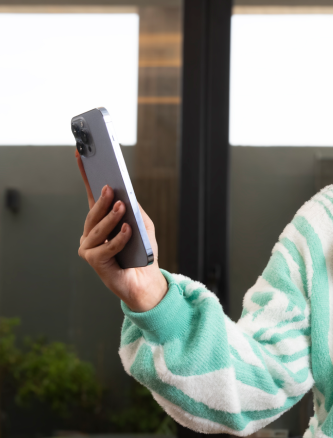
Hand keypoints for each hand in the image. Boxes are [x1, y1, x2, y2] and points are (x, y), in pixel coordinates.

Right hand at [76, 151, 167, 312]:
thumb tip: (127, 195)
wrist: (145, 281)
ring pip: (98, 229)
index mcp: (101, 222)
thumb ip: (135, 211)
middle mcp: (90, 233)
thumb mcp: (143, 226)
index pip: (91, 195)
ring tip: (122, 207)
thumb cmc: (142, 253)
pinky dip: (119, 239)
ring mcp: (89, 247)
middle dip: (102, 200)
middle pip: (94, 213)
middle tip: (111, 187)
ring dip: (111, 218)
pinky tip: (128, 230)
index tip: (81, 156)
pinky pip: (106, 247)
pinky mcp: (94, 261)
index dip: (86, 176)